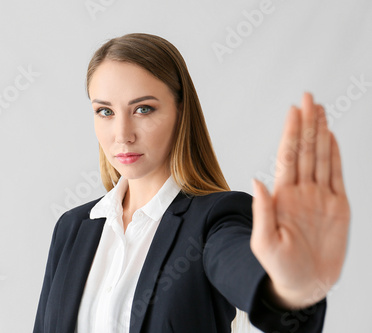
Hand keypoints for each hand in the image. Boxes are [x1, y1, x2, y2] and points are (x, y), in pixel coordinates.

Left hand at [250, 92, 349, 309]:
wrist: (303, 285)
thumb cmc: (279, 267)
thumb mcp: (265, 242)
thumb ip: (263, 211)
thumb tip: (256, 180)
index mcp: (283, 196)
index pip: (289, 156)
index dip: (292, 133)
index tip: (294, 110)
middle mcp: (302, 191)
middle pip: (306, 150)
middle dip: (307, 123)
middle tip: (309, 97)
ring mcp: (320, 197)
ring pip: (322, 157)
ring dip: (321, 133)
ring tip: (320, 110)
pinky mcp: (338, 207)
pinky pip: (337, 175)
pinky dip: (335, 155)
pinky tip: (331, 137)